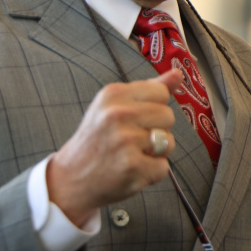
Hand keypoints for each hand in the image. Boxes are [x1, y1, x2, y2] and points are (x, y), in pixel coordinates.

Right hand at [46, 68, 181, 225]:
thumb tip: (178, 73)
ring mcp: (125, 141)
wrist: (71, 177)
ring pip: (169, 142)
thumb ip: (149, 89)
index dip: (153, 108)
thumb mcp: (114, 105)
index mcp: (113, 94)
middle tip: (131, 140)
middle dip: (157, 130)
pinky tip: (131, 170)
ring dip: (156, 153)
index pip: (161, 93)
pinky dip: (151, 173)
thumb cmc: (98, 139)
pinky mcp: (132, 167)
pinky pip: (163, 168)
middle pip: (168, 116)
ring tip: (131, 155)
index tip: (134, 119)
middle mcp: (118, 114)